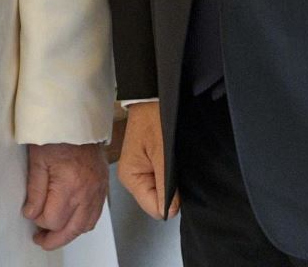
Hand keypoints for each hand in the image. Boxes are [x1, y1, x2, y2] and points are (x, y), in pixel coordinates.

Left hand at [23, 141, 108, 249]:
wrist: (77, 120)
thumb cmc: (57, 135)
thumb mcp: (37, 160)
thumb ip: (35, 191)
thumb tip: (32, 214)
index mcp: (69, 184)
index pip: (53, 219)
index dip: (39, 221)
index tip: (31, 214)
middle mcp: (86, 191)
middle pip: (71, 229)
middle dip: (54, 238)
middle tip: (41, 240)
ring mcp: (97, 190)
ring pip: (85, 226)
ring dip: (70, 233)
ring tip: (55, 234)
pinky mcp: (102, 187)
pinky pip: (95, 215)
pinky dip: (83, 223)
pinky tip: (72, 221)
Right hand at [114, 101, 178, 220]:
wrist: (152, 96)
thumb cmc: (153, 116)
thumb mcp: (162, 153)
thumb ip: (166, 185)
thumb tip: (169, 211)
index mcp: (130, 177)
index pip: (153, 208)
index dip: (170, 201)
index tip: (177, 183)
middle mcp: (132, 177)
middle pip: (157, 201)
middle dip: (171, 190)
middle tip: (174, 167)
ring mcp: (140, 171)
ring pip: (162, 191)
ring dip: (172, 181)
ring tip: (173, 160)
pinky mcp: (148, 165)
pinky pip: (162, 180)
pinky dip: (170, 173)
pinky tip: (172, 159)